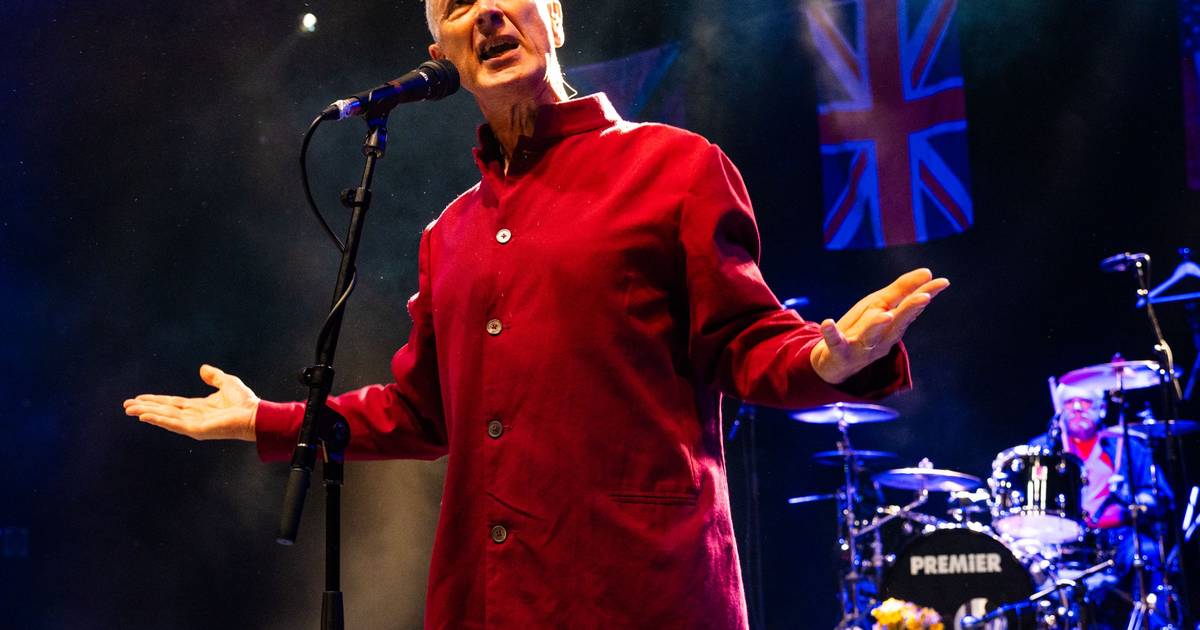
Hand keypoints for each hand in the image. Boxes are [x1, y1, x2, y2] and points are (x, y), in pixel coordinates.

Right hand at [123, 364, 259, 440]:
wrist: (255, 414)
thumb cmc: (245, 402)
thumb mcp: (227, 383)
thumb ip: (214, 377)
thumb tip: (202, 368)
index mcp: (198, 407)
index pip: (171, 403)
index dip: (155, 400)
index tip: (138, 398)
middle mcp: (192, 416)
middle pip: (163, 410)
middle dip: (145, 408)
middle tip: (126, 406)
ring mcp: (193, 424)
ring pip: (165, 417)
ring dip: (147, 413)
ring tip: (130, 410)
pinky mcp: (196, 429)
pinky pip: (173, 424)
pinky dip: (159, 420)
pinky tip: (145, 417)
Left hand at [810, 268, 949, 383]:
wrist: (833, 362)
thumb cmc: (862, 330)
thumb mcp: (880, 307)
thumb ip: (901, 292)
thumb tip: (927, 272)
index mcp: (892, 326)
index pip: (911, 309)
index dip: (926, 295)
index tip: (943, 282)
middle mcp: (880, 338)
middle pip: (897, 324)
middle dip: (910, 310)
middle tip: (924, 296)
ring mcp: (859, 347)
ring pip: (870, 336)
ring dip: (877, 326)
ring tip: (884, 316)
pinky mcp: (838, 351)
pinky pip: (834, 342)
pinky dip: (831, 333)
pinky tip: (828, 322)